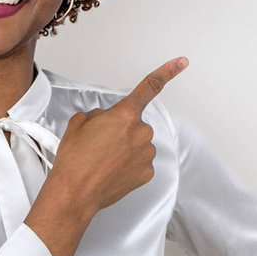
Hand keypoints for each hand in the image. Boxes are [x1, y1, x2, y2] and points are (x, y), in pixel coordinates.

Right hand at [43, 56, 187, 214]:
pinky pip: (140, 162)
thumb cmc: (75, 160)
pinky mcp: (147, 172)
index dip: (168, 71)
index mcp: (125, 115)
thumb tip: (107, 120)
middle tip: (100, 144)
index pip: (150, 86)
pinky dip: (128, 165)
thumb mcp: (79, 123)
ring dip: (125, 148)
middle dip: (121, 130)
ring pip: (139, 144)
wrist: (75, 193)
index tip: (182, 63)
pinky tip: (112, 170)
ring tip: (103, 160)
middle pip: (135, 124)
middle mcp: (140, 132)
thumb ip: (100, 114)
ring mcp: (146, 154)